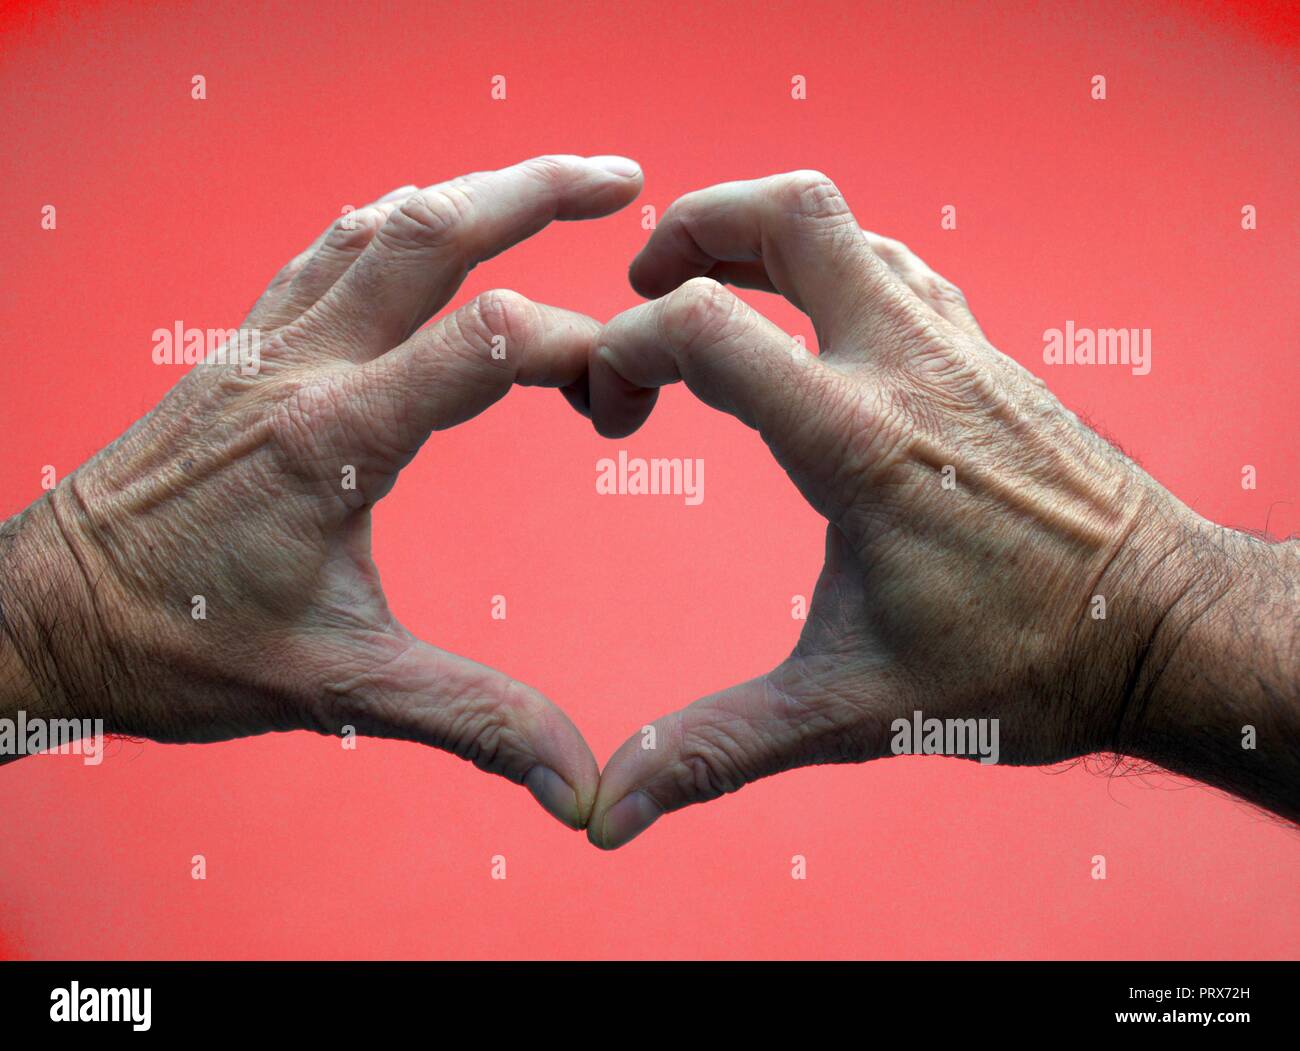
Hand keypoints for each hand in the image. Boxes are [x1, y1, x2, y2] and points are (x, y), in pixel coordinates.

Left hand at [0, 154, 643, 829]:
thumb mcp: (341, 691)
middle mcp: (299, 367)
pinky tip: (434, 227)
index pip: (486, 342)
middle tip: (624, 181)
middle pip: (432, 232)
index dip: (579, 349)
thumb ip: (477, 723)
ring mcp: (265, 345)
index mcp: (333, 440)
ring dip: (474, 193)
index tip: (623, 395)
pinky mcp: (246, 349)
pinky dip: (399, 224)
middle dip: (538, 192)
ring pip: (381, 225)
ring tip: (553, 186)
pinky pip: (330, 251)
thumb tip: (580, 789)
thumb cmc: (180, 647)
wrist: (49, 614)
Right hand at [584, 171, 1298, 847]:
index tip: (612, 412)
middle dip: (693, 227)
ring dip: (758, 240)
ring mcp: (955, 348)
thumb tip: (611, 812)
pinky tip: (806, 331)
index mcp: (857, 440)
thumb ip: (718, 748)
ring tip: (705, 296)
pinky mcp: (984, 355)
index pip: (703, 327)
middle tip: (641, 287)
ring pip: (847, 226)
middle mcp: (908, 366)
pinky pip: (893, 267)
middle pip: (789, 213)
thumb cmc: (1021, 666)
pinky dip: (827, 271)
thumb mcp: (849, 709)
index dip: (623, 350)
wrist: (1160, 629)